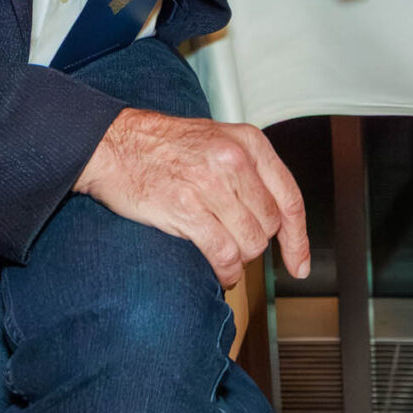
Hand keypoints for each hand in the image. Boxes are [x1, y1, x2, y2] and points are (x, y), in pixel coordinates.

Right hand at [73, 108, 310, 287]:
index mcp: (249, 143)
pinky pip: (223, 254)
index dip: (298, 238)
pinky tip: (219, 270)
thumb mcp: (219, 141)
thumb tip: (276, 218)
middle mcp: (234, 161)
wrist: (114, 144)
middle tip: (235, 241)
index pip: (289, 198)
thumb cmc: (164, 146)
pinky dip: (226, 270)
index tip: (299, 263)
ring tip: (224, 255)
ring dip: (239, 259)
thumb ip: (251, 172)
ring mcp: (210, 185)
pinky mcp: (186, 208)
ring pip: (249, 243)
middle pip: (269, 225)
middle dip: (255, 242)